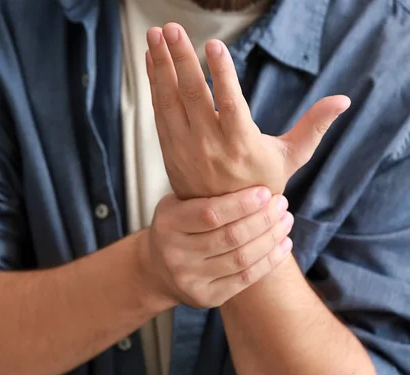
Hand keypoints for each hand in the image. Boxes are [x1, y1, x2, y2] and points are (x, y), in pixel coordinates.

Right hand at [137, 186, 293, 308]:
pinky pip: (245, 279)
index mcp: (168, 224)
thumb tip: (251, 164)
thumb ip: (206, 191)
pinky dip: (269, 261)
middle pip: (230, 237)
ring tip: (286, 221)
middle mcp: (175, 254)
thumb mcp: (178, 203)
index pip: (210, 214)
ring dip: (271, 238)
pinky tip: (283, 244)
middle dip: (263, 219)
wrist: (157, 269)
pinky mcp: (206, 297)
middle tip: (282, 204)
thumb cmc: (178, 226)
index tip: (266, 192)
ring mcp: (190, 279)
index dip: (242, 204)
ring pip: (241, 258)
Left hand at [145, 23, 350, 198]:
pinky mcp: (169, 149)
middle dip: (181, 60)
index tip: (213, 46)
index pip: (230, 105)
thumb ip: (314, 126)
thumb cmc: (262, 183)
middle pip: (192, 97)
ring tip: (156, 35)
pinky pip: (158, 112)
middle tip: (173, 29)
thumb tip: (344, 99)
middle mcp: (208, 146)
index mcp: (241, 144)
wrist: (223, 222)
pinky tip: (152, 59)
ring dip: (161, 66)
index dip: (222, 75)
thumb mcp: (292, 157)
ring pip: (169, 101)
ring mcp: (185, 147)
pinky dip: (154, 84)